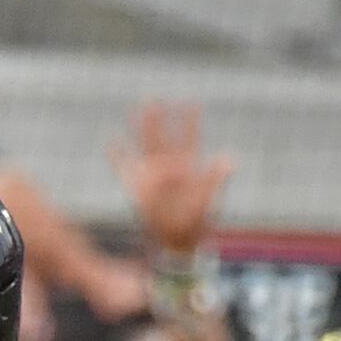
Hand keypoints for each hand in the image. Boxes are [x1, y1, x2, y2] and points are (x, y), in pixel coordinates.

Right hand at [111, 104, 232, 260]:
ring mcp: (153, 176)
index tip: (191, 102)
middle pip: (163, 138)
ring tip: (135, 111)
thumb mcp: (209, 200)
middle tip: (154, 98)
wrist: (178, 242)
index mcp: (188, 167)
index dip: (190, 121)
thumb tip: (229, 159)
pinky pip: (124, 168)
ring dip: (140, 130)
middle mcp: (169, 167)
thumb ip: (216, 178)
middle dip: (159, 120)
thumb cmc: (196, 223)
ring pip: (145, 147)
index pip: (189, 139)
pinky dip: (117, 155)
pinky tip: (111, 141)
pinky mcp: (138, 188)